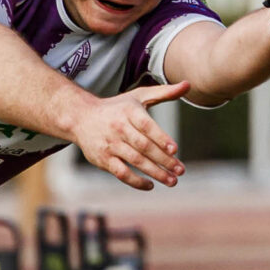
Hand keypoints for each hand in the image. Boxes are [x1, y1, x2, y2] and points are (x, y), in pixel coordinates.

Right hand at [68, 82, 186, 190]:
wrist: (81, 117)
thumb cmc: (117, 107)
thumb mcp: (139, 96)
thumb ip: (164, 92)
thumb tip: (189, 84)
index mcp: (129, 111)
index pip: (146, 126)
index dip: (161, 138)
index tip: (175, 149)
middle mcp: (119, 128)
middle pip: (143, 146)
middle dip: (164, 160)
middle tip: (181, 170)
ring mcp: (110, 145)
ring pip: (135, 161)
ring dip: (154, 173)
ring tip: (172, 181)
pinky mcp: (103, 159)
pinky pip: (121, 173)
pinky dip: (136, 181)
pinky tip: (151, 185)